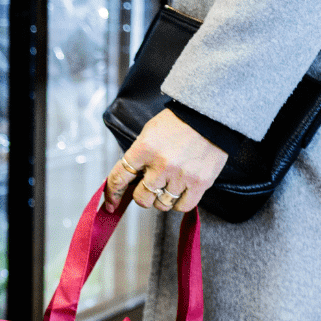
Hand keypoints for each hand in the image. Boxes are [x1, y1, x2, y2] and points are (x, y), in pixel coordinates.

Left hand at [105, 109, 228, 213]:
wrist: (210, 114)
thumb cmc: (179, 122)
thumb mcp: (150, 133)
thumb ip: (138, 156)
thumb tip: (126, 181)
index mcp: (144, 149)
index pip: (119, 178)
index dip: (112, 194)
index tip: (110, 204)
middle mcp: (161, 164)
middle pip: (141, 198)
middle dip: (142, 195)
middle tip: (151, 186)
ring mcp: (181, 175)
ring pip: (161, 205)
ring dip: (161, 199)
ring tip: (169, 184)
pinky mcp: (200, 182)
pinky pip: (182, 206)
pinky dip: (179, 203)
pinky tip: (181, 191)